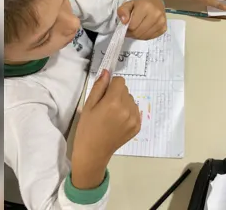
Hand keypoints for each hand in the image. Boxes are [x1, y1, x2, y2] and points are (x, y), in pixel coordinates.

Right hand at [71, 71, 140, 188]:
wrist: (93, 152)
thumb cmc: (87, 127)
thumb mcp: (88, 105)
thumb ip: (99, 87)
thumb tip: (107, 71)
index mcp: (113, 102)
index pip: (120, 81)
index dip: (111, 85)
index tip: (104, 94)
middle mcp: (127, 109)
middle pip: (126, 90)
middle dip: (117, 94)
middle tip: (105, 107)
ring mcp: (134, 118)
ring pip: (131, 100)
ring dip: (123, 103)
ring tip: (111, 116)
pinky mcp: (138, 126)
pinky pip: (135, 111)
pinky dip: (128, 113)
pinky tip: (118, 122)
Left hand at [117, 0, 166, 39]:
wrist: (155, 2)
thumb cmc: (140, 4)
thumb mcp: (128, 4)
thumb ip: (122, 11)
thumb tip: (124, 21)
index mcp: (146, 7)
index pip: (132, 25)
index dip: (126, 27)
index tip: (125, 25)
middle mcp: (156, 14)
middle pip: (138, 32)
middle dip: (131, 33)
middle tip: (129, 30)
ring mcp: (161, 22)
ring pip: (144, 37)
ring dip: (137, 36)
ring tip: (135, 29)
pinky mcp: (164, 28)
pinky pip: (150, 37)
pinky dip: (144, 36)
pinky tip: (143, 30)